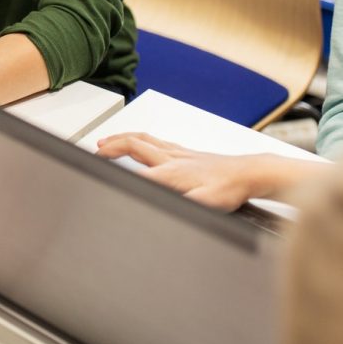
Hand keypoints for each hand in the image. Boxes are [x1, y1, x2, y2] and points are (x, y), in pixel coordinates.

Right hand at [96, 133, 294, 209]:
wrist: (249, 174)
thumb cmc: (230, 189)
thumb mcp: (205, 204)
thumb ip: (181, 205)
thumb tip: (157, 205)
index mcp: (171, 172)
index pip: (135, 171)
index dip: (113, 170)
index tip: (96, 169)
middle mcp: (171, 158)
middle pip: (134, 145)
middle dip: (110, 146)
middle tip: (94, 151)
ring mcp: (178, 153)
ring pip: (143, 139)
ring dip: (122, 138)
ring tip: (106, 140)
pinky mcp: (186, 152)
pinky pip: (155, 140)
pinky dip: (140, 138)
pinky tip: (141, 141)